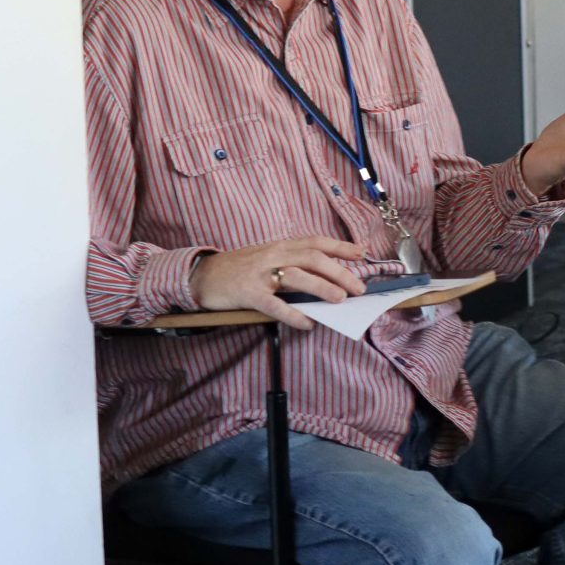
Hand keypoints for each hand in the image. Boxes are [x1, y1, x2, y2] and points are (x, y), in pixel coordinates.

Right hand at [190, 235, 367, 330]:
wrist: (202, 275)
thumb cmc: (240, 269)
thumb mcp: (267, 258)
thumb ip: (292, 264)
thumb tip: (327, 279)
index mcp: (280, 246)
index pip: (315, 242)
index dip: (340, 246)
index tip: (362, 253)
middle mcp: (273, 255)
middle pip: (312, 258)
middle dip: (339, 272)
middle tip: (358, 288)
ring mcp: (260, 274)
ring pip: (296, 277)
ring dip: (321, 287)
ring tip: (340, 299)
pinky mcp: (248, 293)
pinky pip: (274, 305)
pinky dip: (293, 314)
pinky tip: (308, 323)